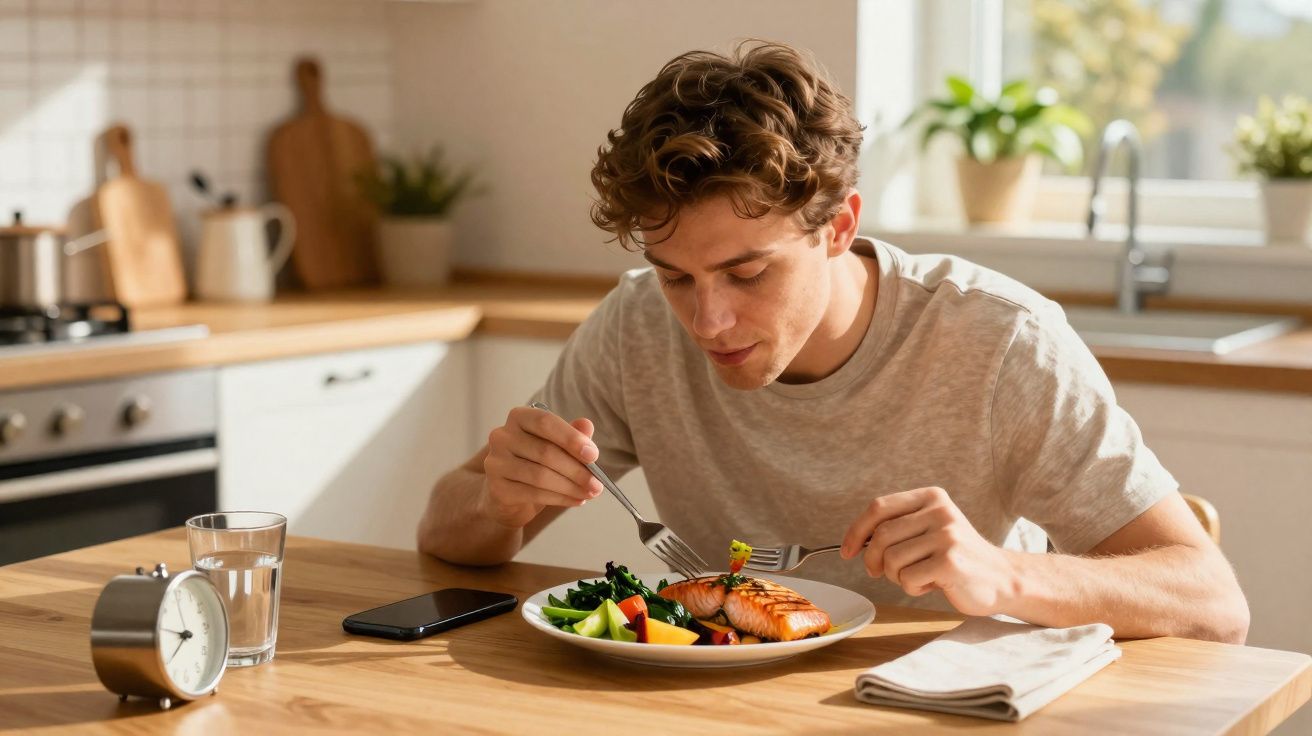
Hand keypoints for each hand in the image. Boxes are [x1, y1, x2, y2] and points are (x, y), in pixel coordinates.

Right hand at [480, 406, 603, 528]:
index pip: (545, 422)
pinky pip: (533, 494)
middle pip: (545, 452)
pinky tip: (576, 500)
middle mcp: (502, 436)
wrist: (507, 495)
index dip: (571, 438)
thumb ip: (571, 435)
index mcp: (519, 417)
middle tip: (597, 484)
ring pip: (540, 476)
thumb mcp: (556, 447)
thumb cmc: (535, 464)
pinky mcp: (497, 488)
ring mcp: (496, 462)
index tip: (593, 455)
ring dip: (571, 487)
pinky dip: (560, 499)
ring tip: (589, 493)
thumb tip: (587, 425)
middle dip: (577, 470)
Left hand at [839, 487, 1016, 615]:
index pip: (879, 507)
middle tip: (879, 573)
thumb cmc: (956, 557)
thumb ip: (898, 527)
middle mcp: (939, 512)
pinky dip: (912, 588)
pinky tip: (932, 584)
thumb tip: (855, 542)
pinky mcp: (950, 562)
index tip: (846, 551)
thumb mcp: (930, 529)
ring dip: (897, 577)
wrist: (1002, 579)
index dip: (856, 530)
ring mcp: (946, 535)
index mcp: (931, 497)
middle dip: (873, 560)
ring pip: (891, 560)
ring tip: (919, 575)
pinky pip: (908, 579)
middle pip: (881, 536)